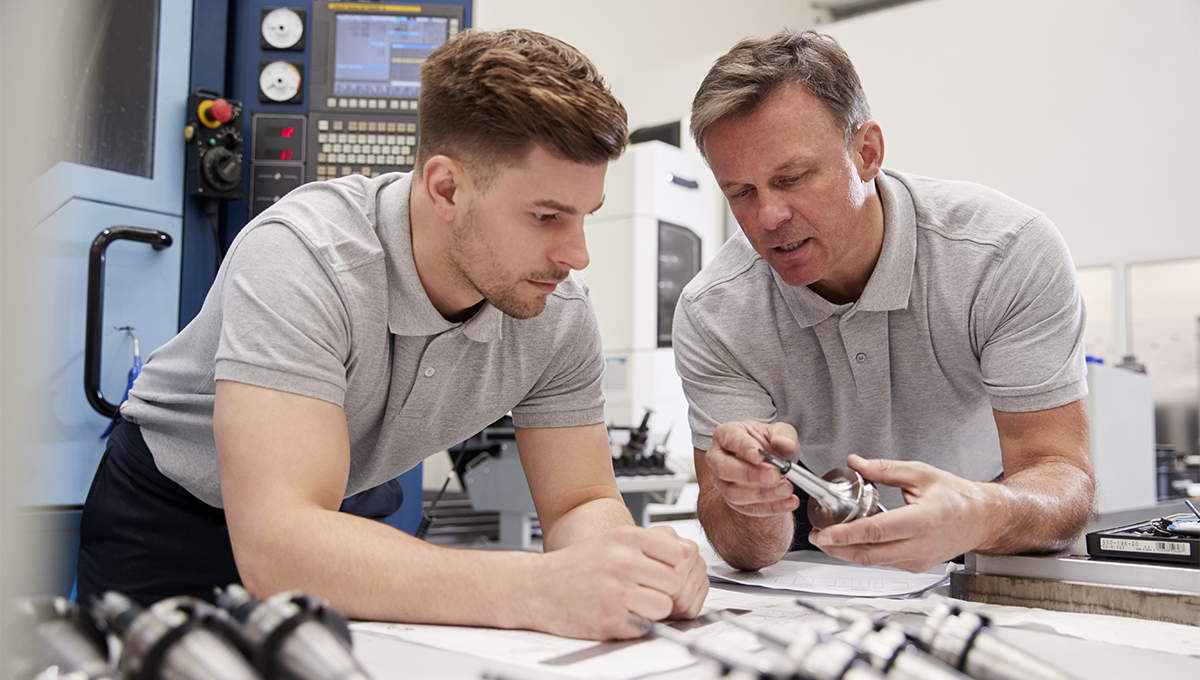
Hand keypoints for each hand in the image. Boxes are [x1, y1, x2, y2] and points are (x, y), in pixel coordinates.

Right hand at [535, 525, 708, 639]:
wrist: (538, 587)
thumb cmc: (577, 565)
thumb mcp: (613, 541)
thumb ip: (652, 544)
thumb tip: (689, 552)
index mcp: (626, 538)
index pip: (679, 552)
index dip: (674, 565)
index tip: (662, 570)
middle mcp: (623, 561)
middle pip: (675, 581)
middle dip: (664, 589)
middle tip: (645, 590)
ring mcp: (617, 592)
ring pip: (664, 606)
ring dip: (653, 609)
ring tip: (633, 602)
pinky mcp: (611, 619)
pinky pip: (645, 625)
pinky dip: (637, 623)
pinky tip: (619, 613)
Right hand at [706, 421, 800, 516]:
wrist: (772, 463)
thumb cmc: (769, 443)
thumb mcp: (780, 433)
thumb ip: (784, 436)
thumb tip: (785, 444)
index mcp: (726, 434)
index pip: (730, 439)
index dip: (744, 447)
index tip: (760, 455)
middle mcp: (717, 458)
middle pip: (724, 469)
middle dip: (750, 474)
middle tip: (775, 476)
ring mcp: (722, 481)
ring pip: (733, 493)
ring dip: (762, 494)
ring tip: (786, 489)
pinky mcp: (732, 501)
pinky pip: (747, 508)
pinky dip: (771, 507)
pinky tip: (789, 502)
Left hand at [808, 454, 1003, 571]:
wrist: (982, 519)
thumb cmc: (957, 497)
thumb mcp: (921, 474)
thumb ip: (885, 469)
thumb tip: (856, 463)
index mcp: (922, 520)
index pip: (876, 531)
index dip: (846, 534)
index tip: (825, 532)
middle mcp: (920, 545)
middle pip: (870, 554)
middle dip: (838, 548)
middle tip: (817, 537)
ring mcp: (918, 560)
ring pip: (874, 562)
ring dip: (847, 552)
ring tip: (827, 539)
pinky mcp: (916, 566)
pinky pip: (884, 562)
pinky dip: (864, 553)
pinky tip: (851, 542)